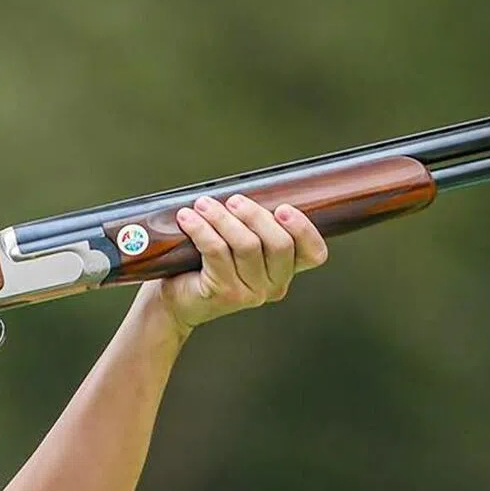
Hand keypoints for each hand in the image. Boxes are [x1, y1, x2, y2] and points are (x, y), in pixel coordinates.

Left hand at [137, 195, 328, 333]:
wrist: (176, 300)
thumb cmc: (208, 266)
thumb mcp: (239, 244)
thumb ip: (254, 225)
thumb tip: (249, 190)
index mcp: (285, 270)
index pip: (313, 253)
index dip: (304, 229)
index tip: (283, 208)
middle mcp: (273, 286)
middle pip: (279, 244)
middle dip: (255, 215)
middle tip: (234, 200)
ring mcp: (250, 293)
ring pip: (246, 245)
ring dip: (222, 218)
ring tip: (203, 205)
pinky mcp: (224, 293)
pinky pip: (216, 251)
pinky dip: (201, 229)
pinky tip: (187, 218)